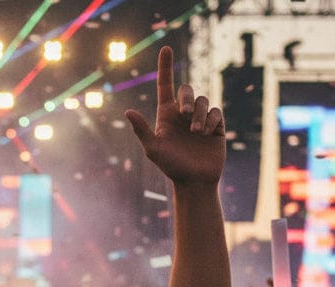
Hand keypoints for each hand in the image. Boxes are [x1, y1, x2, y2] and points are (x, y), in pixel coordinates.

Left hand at [126, 47, 224, 186]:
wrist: (194, 181)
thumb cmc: (171, 167)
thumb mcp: (153, 149)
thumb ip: (142, 130)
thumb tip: (127, 111)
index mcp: (166, 116)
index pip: (165, 86)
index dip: (165, 67)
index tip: (166, 48)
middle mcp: (183, 114)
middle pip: (187, 90)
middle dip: (187, 98)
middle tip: (185, 114)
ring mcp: (200, 119)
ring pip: (204, 101)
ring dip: (200, 115)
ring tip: (196, 132)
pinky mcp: (216, 125)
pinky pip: (216, 112)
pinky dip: (212, 120)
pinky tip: (207, 134)